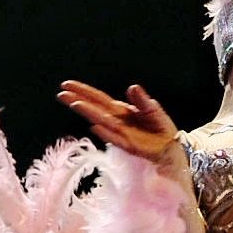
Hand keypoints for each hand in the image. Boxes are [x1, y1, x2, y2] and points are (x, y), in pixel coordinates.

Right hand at [59, 81, 177, 161]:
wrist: (170, 146)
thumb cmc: (159, 127)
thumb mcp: (153, 109)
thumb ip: (143, 100)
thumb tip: (132, 87)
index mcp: (120, 110)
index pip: (98, 98)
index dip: (83, 91)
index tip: (67, 85)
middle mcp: (116, 120)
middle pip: (94, 108)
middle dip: (78, 100)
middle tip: (61, 94)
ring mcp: (121, 133)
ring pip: (101, 120)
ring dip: (88, 112)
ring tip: (75, 103)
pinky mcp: (129, 145)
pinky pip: (115, 138)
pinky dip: (105, 132)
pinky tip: (95, 127)